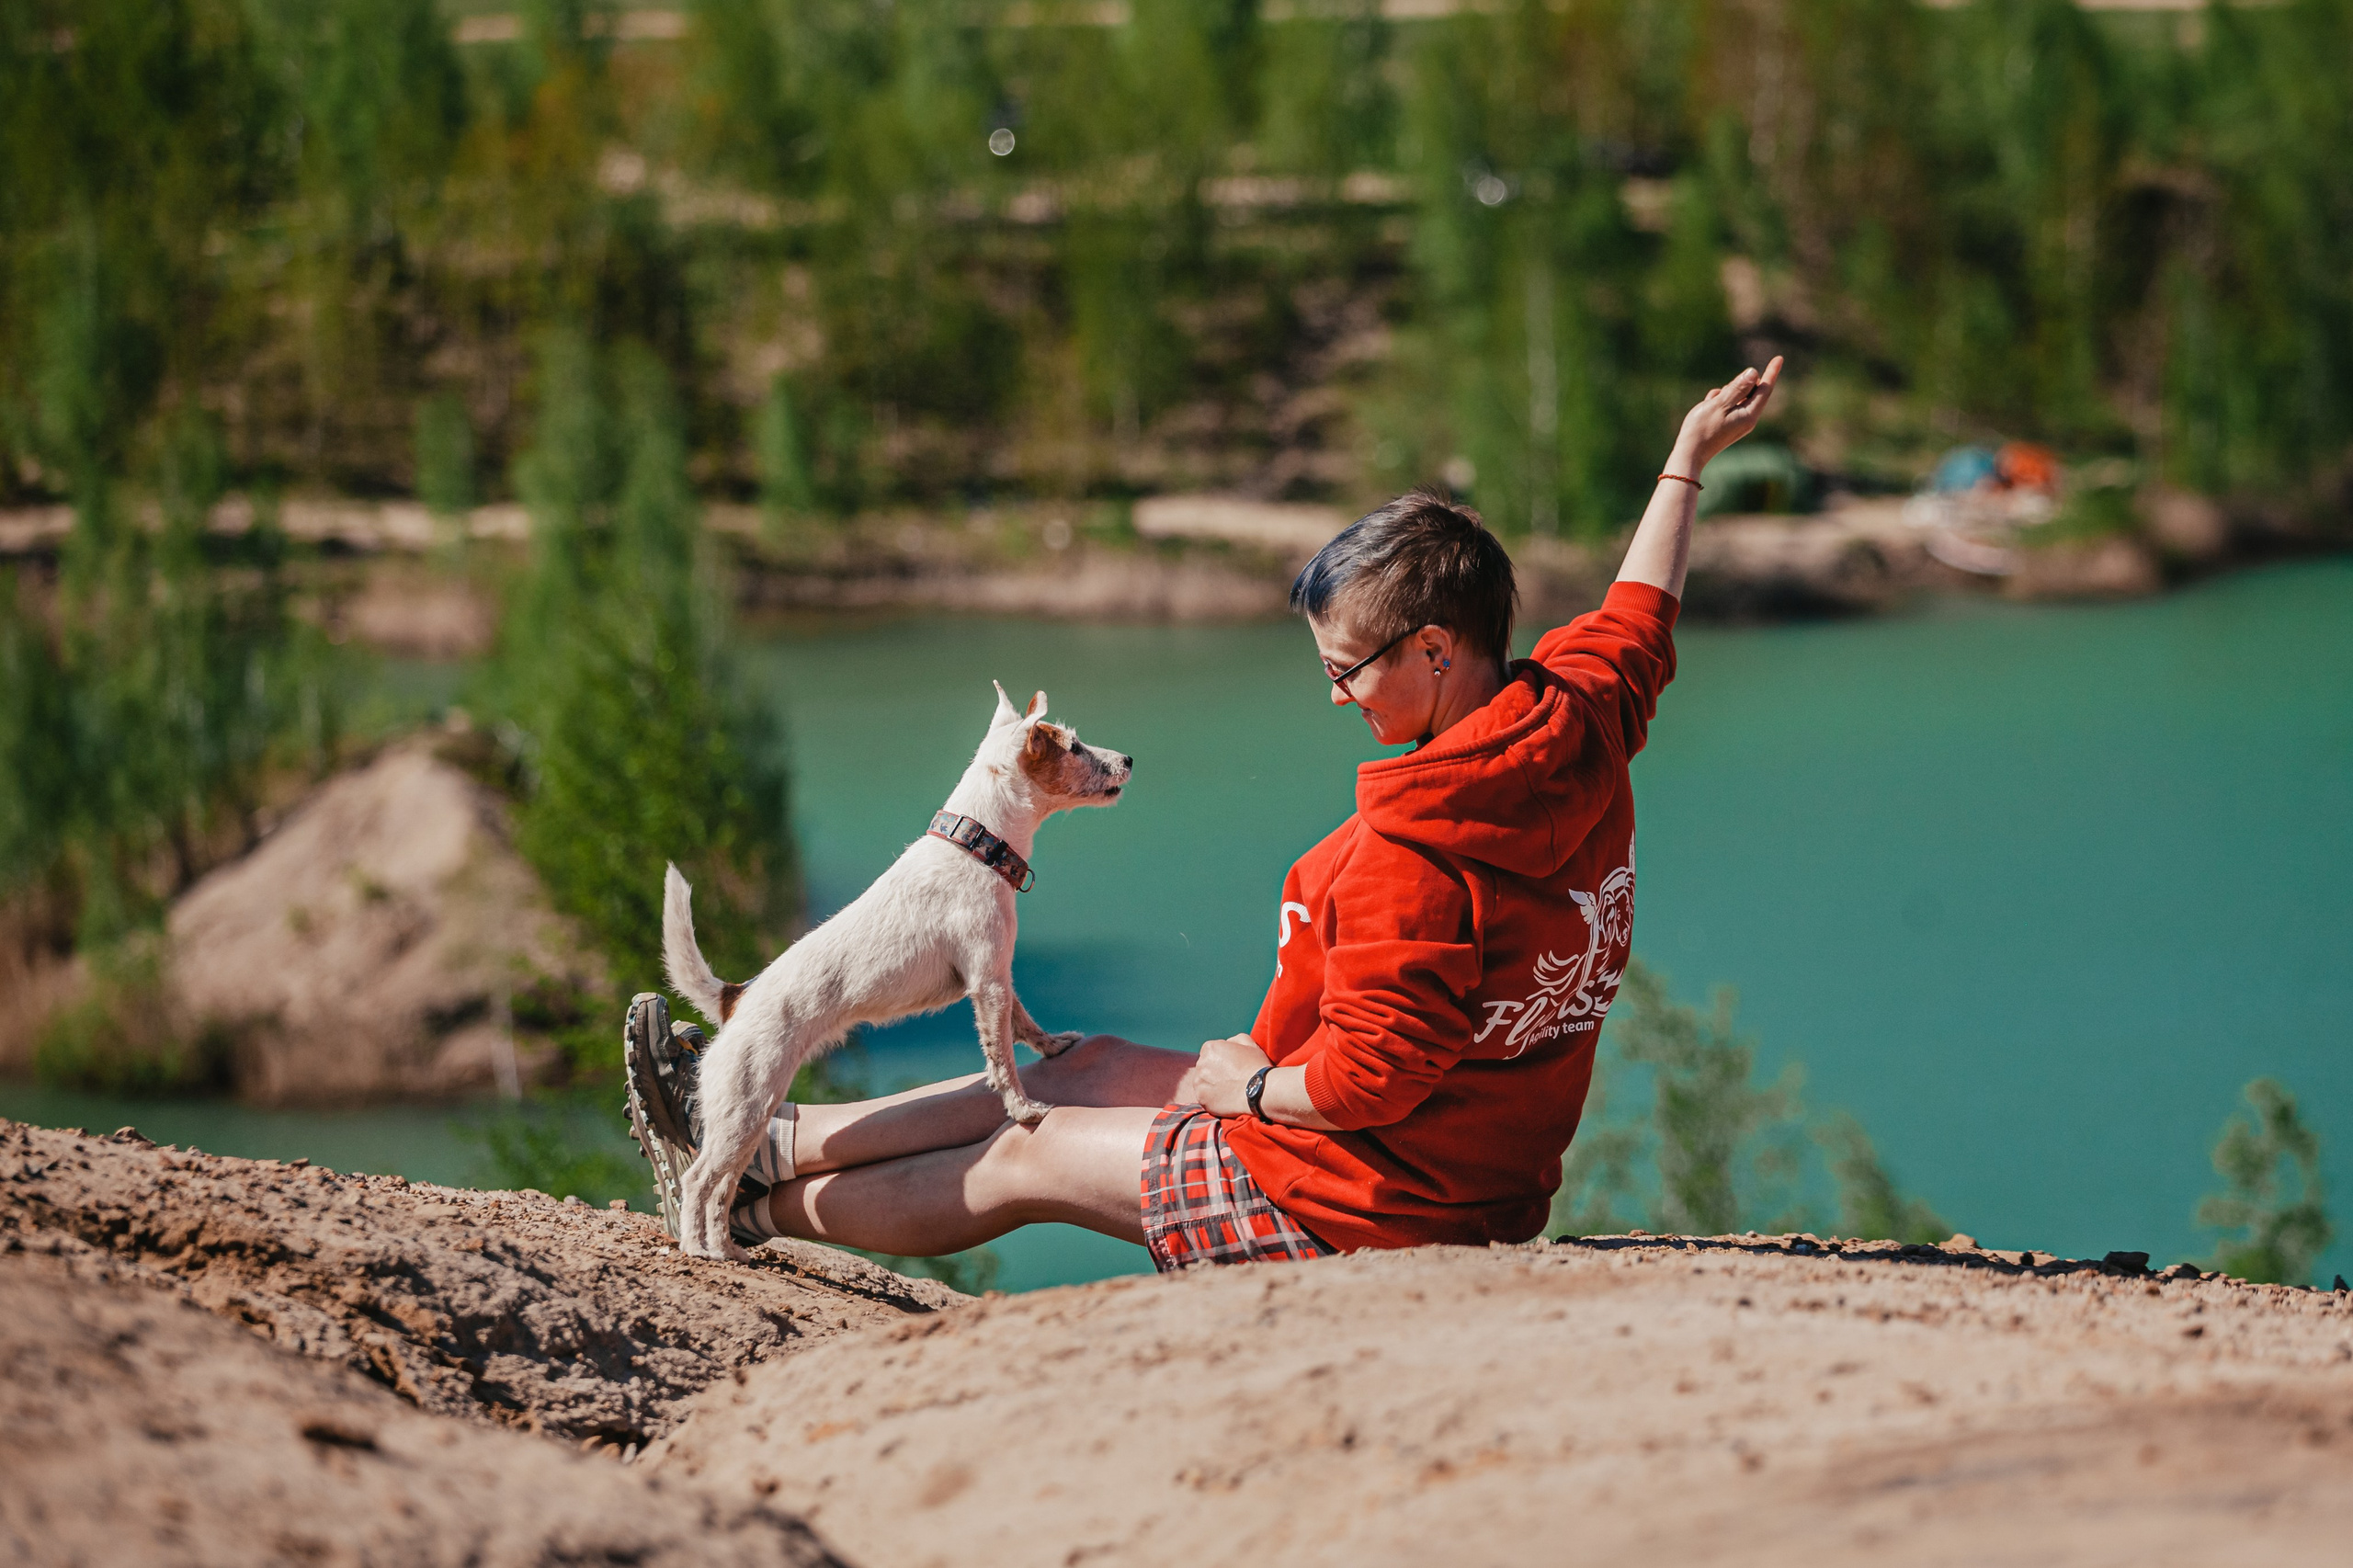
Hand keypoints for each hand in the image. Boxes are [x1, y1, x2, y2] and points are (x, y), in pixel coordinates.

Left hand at [1182, 1033, 1271, 1117]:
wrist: (1260, 1091)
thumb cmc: (1256, 1067)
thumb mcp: (1250, 1044)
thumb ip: (1235, 1039)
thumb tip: (1228, 1043)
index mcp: (1210, 1048)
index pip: (1210, 1053)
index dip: (1222, 1060)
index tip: (1232, 1067)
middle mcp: (1200, 1064)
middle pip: (1205, 1067)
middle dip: (1215, 1072)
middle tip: (1231, 1079)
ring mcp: (1199, 1082)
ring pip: (1203, 1083)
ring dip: (1212, 1085)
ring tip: (1229, 1090)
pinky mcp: (1201, 1099)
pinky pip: (1204, 1098)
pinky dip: (1212, 1099)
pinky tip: (1226, 1099)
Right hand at [1669, 355, 1783, 473]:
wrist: (1689, 454)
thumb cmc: (1702, 429)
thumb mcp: (1719, 404)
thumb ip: (1737, 388)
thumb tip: (1753, 373)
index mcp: (1749, 415)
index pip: (1765, 389)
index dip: (1771, 372)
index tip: (1779, 358)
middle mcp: (1747, 419)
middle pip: (1750, 391)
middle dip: (1737, 385)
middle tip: (1720, 394)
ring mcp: (1738, 422)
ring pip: (1737, 396)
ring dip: (1725, 393)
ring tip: (1709, 404)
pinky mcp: (1729, 424)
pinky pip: (1728, 405)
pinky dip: (1719, 401)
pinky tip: (1707, 408)